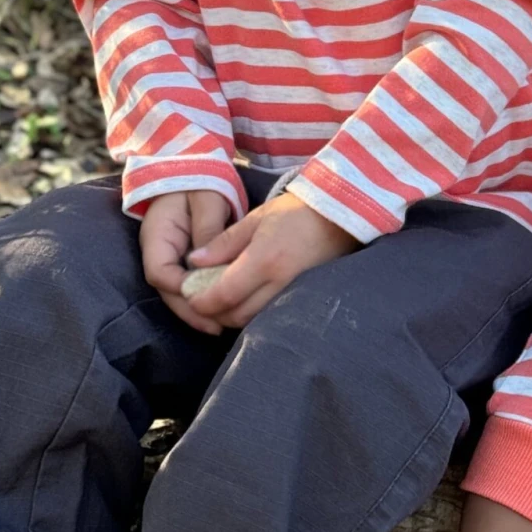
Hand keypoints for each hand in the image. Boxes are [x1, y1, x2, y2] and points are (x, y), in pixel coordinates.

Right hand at [139, 190, 234, 334]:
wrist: (191, 164)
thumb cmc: (198, 179)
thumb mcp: (207, 199)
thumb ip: (208, 229)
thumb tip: (211, 262)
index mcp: (157, 235)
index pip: (160, 272)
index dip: (180, 290)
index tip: (204, 301)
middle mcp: (157, 250)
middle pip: (168, 289)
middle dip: (190, 309)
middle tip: (215, 327)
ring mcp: (168, 255)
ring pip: (176, 290)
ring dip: (196, 308)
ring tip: (219, 326)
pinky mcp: (181, 257)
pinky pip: (187, 282)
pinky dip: (201, 295)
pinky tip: (218, 309)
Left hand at [183, 191, 358, 329]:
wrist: (341, 213)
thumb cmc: (296, 210)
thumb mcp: (256, 218)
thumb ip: (224, 243)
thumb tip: (194, 262)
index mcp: (264, 260)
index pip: (223, 295)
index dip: (201, 302)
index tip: (189, 296)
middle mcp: (279, 283)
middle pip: (236, 316)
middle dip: (214, 313)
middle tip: (203, 299)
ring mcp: (294, 294)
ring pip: (253, 320)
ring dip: (233, 315)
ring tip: (223, 299)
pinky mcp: (304, 297)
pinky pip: (270, 315)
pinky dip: (253, 313)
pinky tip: (248, 299)